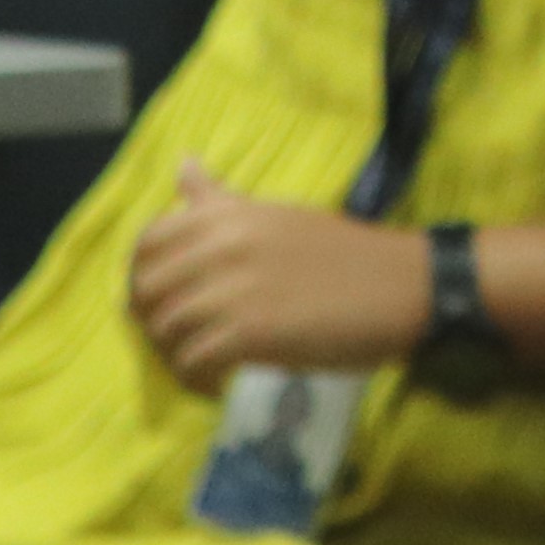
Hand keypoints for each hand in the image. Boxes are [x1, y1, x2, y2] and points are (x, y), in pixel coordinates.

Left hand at [128, 157, 433, 394]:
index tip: (164, 297)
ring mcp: (236, 289)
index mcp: (232, 214)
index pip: (149, 242)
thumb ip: (222, 200)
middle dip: (151, 321)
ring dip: (173, 354)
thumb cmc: (341, 252)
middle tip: (181, 337)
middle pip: (147, 290)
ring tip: (201, 360)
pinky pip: (192, 362)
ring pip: (165, 330)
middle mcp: (226, 245)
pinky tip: (218, 380)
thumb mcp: (276, 216)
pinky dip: (196, 378)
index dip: (144, 275)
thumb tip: (182, 164)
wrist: (400, 285)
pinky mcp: (251, 332)